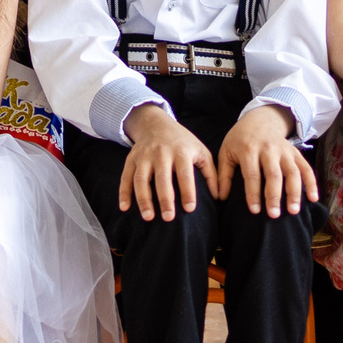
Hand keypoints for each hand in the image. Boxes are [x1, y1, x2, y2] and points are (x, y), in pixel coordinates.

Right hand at [118, 105, 212, 220]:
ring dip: (143, 199)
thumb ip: (210, 173)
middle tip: (168, 218)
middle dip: (164, 198)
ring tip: (148, 217)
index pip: (185, 173)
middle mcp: (161, 153)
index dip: (187, 191)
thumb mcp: (201, 151)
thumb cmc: (182, 142)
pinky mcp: (131, 159)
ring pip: (141, 178)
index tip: (189, 209)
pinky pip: (125, 177)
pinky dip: (123, 192)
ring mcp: (144, 156)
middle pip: (162, 178)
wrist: (156, 123)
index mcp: (181, 151)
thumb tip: (219, 197)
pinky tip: (124, 208)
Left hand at [215, 105, 317, 216]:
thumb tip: (220, 197)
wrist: (260, 119)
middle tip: (274, 215)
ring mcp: (284, 150)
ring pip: (293, 172)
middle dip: (274, 196)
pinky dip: (312, 183)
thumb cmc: (239, 139)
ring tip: (293, 211)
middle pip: (274, 174)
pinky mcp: (296, 152)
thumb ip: (223, 174)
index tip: (255, 211)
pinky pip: (306, 168)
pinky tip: (313, 198)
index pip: (252, 174)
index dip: (253, 194)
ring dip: (294, 192)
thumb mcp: (226, 152)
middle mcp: (269, 149)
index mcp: (249, 149)